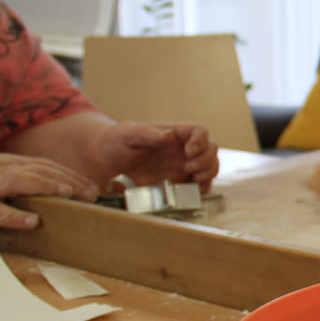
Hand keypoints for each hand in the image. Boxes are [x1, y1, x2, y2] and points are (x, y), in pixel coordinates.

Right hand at [0, 153, 98, 239]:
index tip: (92, 187)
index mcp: (1, 165)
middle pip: (36, 169)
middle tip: (91, 193)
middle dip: (67, 180)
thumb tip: (55, 208)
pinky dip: (14, 216)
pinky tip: (33, 221)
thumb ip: (20, 195)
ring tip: (68, 195)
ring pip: (17, 180)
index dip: (69, 175)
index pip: (42, 166)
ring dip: (45, 186)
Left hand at [99, 121, 219, 192]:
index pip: (199, 131)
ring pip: (211, 166)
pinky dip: (202, 188)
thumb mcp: (127, 133)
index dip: (200, 140)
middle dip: (205, 160)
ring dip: (208, 173)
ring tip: (193, 179)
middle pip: (211, 149)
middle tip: (187, 168)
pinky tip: (191, 189)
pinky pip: (202, 184)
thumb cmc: (117, 141)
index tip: (189, 151)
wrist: (108, 160)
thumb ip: (146, 133)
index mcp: (175, 133)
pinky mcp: (180, 181)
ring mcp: (184, 165)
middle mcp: (183, 148)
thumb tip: (167, 136)